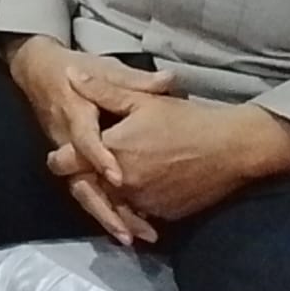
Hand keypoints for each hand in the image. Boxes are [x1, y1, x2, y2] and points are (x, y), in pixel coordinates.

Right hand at [5, 37, 175, 242]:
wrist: (37, 71)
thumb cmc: (75, 67)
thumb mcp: (104, 67)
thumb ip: (136, 80)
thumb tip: (169, 80)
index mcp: (75, 111)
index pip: (84, 139)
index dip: (99, 158)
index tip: (118, 177)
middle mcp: (66, 139)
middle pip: (79, 180)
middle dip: (103, 207)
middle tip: (129, 231)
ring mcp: (67, 155)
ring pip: (82, 191)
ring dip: (106, 216)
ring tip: (132, 238)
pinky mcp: (71, 164)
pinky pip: (86, 190)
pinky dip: (105, 210)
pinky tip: (127, 227)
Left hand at [46, 71, 272, 221]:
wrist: (232, 148)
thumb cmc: (185, 119)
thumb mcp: (141, 99)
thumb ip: (101, 90)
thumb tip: (70, 76)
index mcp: (113, 151)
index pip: (70, 162)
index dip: (61, 158)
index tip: (57, 156)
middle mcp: (124, 182)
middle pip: (88, 187)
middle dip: (81, 180)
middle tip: (76, 172)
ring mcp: (144, 202)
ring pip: (112, 203)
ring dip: (104, 196)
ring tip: (104, 185)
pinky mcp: (163, 214)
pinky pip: (137, 213)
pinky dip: (130, 206)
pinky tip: (131, 197)